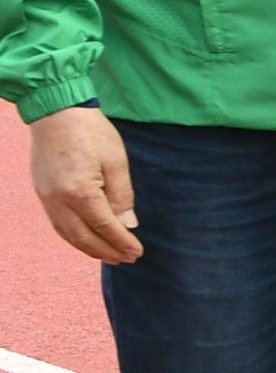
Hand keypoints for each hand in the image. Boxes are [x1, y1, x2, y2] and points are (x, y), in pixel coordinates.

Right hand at [30, 106, 139, 263]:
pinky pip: (58, 224)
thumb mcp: (116, 162)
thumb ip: (122, 196)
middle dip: (107, 251)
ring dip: (90, 248)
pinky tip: (88, 240)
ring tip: (110, 256)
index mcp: (80, 192)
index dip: (122, 242)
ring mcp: (46, 198)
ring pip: (68, 234)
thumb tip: (129, 225)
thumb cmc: (91, 133)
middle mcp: (58, 200)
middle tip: (127, 259)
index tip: (137, 252)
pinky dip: (74, 237)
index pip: (105, 226)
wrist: (56, 113)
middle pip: (84, 237)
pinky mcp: (42, 193)